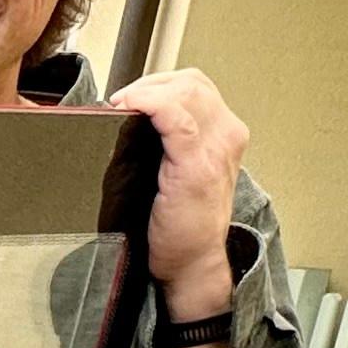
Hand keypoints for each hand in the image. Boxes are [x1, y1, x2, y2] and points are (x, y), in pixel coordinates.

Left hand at [108, 68, 247, 322]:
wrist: (193, 265)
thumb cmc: (180, 227)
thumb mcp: (177, 173)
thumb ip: (167, 143)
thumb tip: (128, 120)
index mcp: (224, 135)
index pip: (195, 86)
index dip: (158, 83)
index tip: (129, 98)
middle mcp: (227, 136)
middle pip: (191, 82)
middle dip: (150, 83)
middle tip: (121, 102)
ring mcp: (216, 149)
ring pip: (186, 91)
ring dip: (147, 91)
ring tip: (122, 106)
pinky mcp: (198, 166)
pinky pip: (175, 117)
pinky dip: (150, 104)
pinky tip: (129, 109)